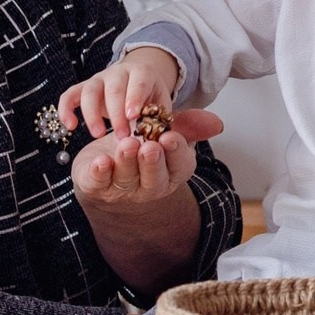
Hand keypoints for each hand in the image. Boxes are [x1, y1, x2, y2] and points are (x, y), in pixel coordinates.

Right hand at [61, 46, 180, 139]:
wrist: (136, 83)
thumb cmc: (150, 101)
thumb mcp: (163, 107)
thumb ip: (168, 120)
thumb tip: (174, 135)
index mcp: (142, 73)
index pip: (138, 82)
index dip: (134, 97)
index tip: (133, 116)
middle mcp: (118, 72)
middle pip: (113, 88)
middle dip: (116, 113)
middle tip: (122, 136)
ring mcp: (98, 79)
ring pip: (90, 90)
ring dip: (92, 113)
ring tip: (98, 135)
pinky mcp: (82, 88)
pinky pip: (70, 95)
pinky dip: (66, 108)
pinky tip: (71, 126)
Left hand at [69, 106, 222, 208]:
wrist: (105, 162)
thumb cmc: (140, 145)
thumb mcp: (165, 132)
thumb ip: (189, 125)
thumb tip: (217, 124)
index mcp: (171, 172)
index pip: (179, 165)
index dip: (176, 152)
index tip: (170, 136)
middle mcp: (149, 186)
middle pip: (154, 178)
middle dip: (152, 162)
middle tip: (149, 147)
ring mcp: (123, 190)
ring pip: (126, 178)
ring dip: (126, 162)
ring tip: (126, 145)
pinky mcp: (97, 188)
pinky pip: (99, 183)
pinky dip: (100, 172)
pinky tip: (100, 162)